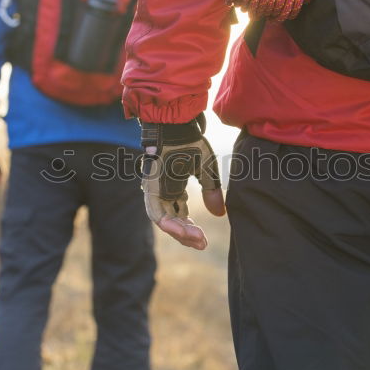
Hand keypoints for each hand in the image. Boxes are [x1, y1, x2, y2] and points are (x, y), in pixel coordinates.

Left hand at [140, 116, 225, 250]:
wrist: (176, 125)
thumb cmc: (189, 142)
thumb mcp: (206, 170)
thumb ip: (211, 191)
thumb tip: (219, 214)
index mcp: (174, 189)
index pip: (181, 217)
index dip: (192, 230)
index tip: (204, 240)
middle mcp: (163, 193)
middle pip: (173, 223)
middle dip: (187, 236)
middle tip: (202, 244)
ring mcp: (155, 191)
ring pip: (163, 221)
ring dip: (179, 233)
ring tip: (196, 239)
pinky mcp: (150, 188)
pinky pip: (156, 213)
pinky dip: (168, 223)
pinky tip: (181, 230)